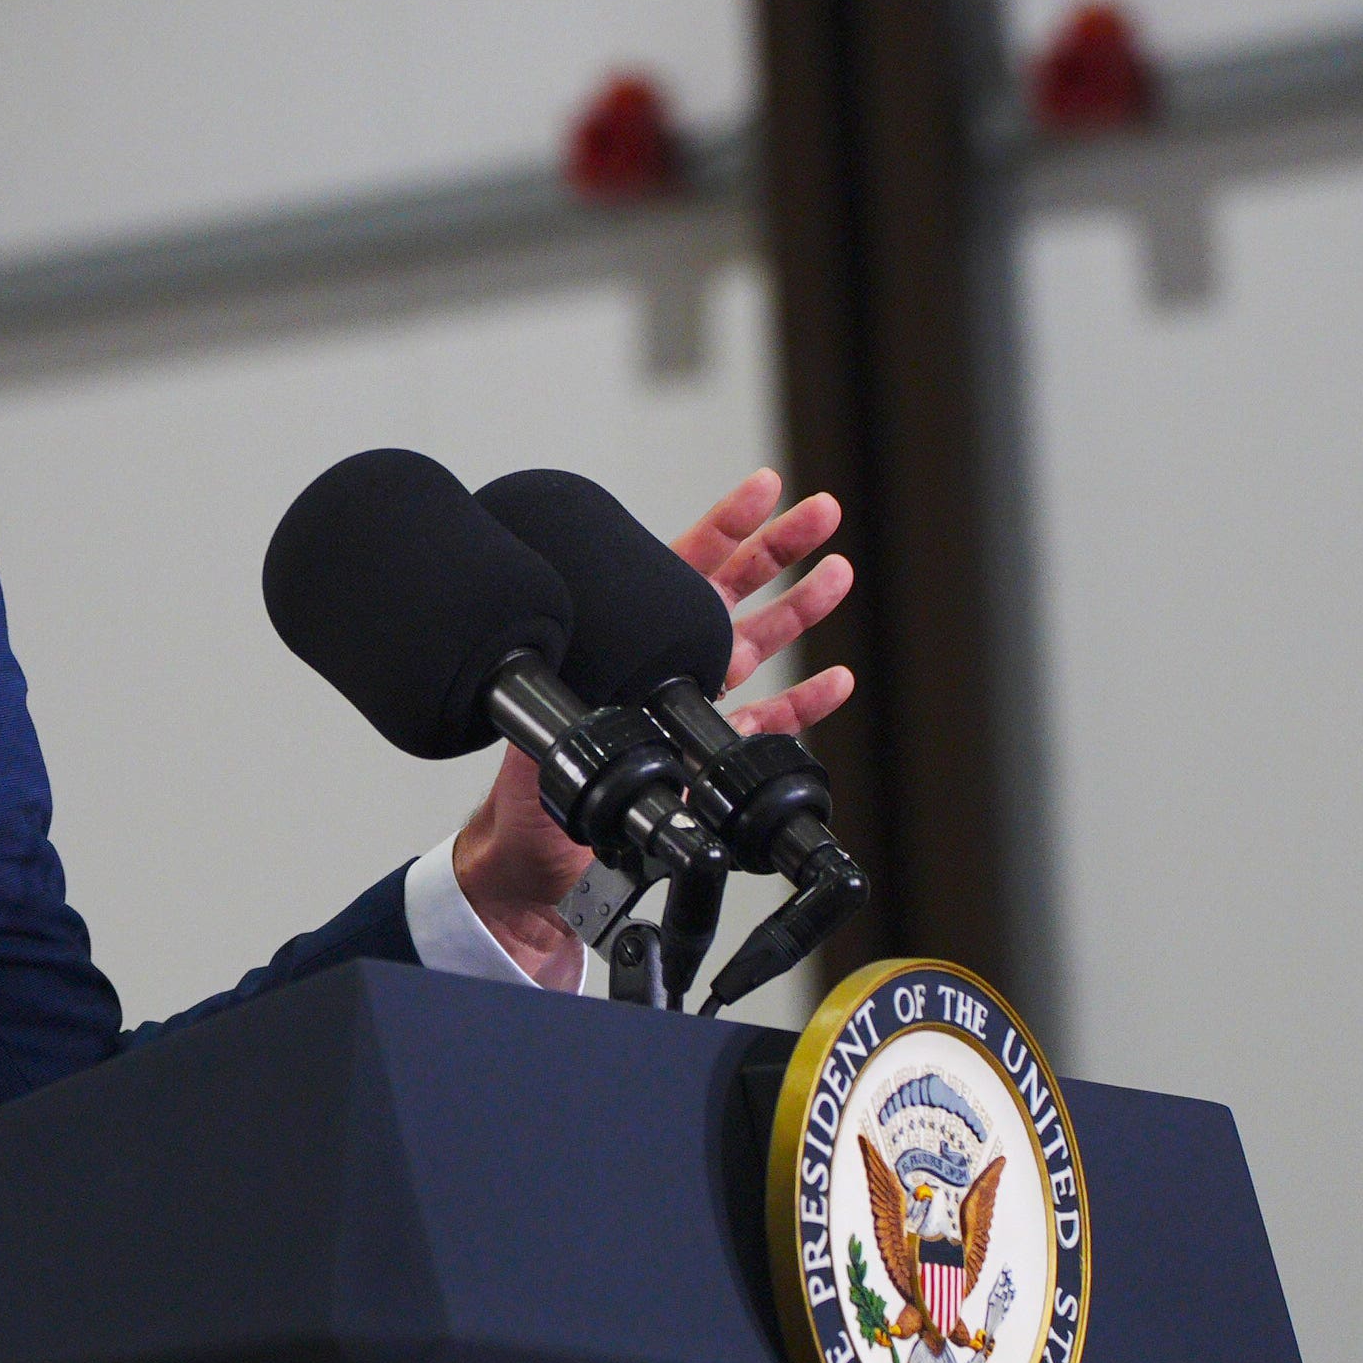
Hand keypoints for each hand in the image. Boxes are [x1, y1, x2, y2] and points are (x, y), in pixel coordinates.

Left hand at [453, 468, 855, 984]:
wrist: (538, 873)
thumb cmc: (523, 810)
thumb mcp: (534, 753)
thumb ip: (556, 722)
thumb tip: (563, 692)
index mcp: (619, 650)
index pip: (676, 573)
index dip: (722, 528)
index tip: (763, 490)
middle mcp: (659, 670)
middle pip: (730, 595)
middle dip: (778, 549)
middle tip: (822, 511)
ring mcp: (689, 713)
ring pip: (758, 648)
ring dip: (801, 610)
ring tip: (838, 571)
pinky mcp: (709, 764)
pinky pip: (768, 724)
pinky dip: (806, 701)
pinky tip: (837, 678)